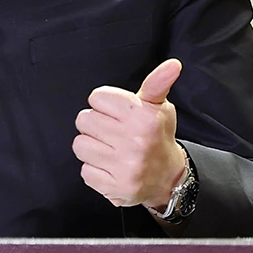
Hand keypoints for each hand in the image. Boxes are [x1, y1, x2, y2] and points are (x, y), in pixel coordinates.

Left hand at [72, 58, 188, 208]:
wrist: (169, 178)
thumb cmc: (158, 136)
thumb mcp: (160, 106)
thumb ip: (158, 82)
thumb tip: (172, 64)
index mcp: (145, 117)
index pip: (97, 97)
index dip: (104, 104)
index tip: (117, 114)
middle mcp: (136, 141)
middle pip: (84, 120)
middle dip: (96, 125)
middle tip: (113, 132)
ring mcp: (125, 167)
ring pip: (80, 145)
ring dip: (91, 147)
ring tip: (109, 149)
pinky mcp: (115, 188)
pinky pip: (85, 171)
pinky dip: (94, 170)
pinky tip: (110, 167)